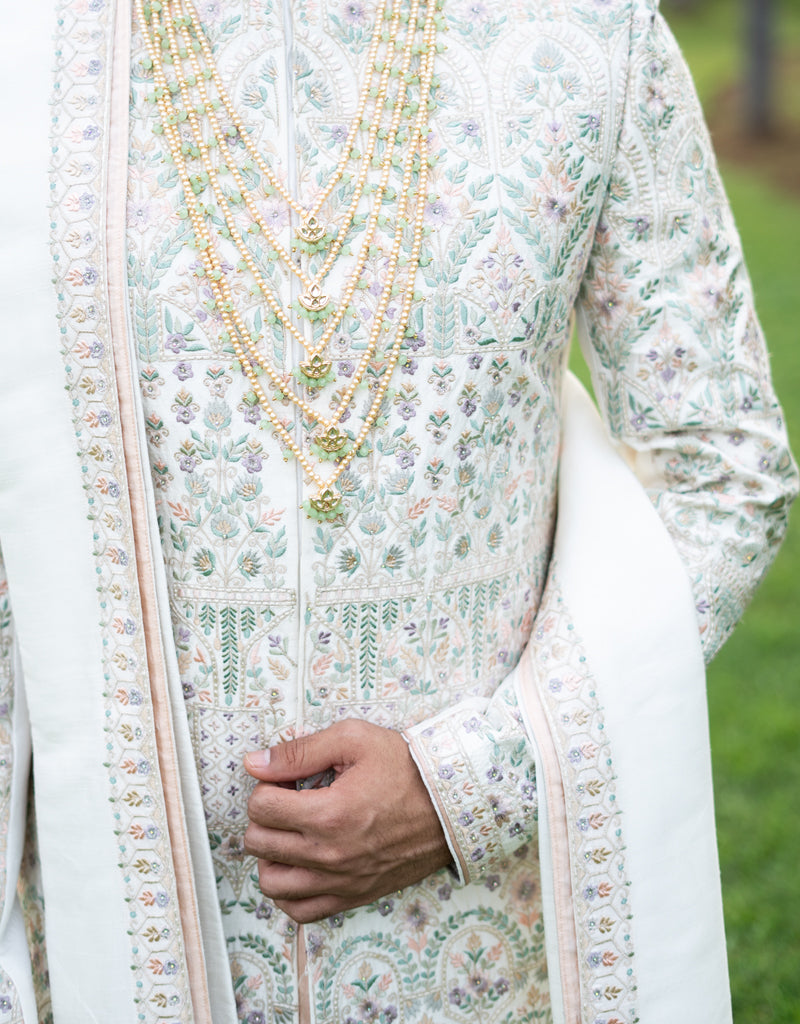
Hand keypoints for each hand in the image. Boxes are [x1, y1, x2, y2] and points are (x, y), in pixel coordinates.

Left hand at [243, 719, 450, 922]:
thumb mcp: (354, 740)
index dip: (267, 786)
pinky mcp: (352, 896)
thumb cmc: (406, 768)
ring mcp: (340, 881)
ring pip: (271, 882)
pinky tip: (300, 863)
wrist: (450, 805)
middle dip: (265, 816)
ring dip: (271, 854)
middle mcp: (329, 854)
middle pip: (259, 842)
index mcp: (328, 814)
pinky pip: (299, 911)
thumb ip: (300, 751)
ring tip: (291, 832)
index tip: (285, 780)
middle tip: (288, 800)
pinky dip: (289, 891)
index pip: (260, 807)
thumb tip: (254, 762)